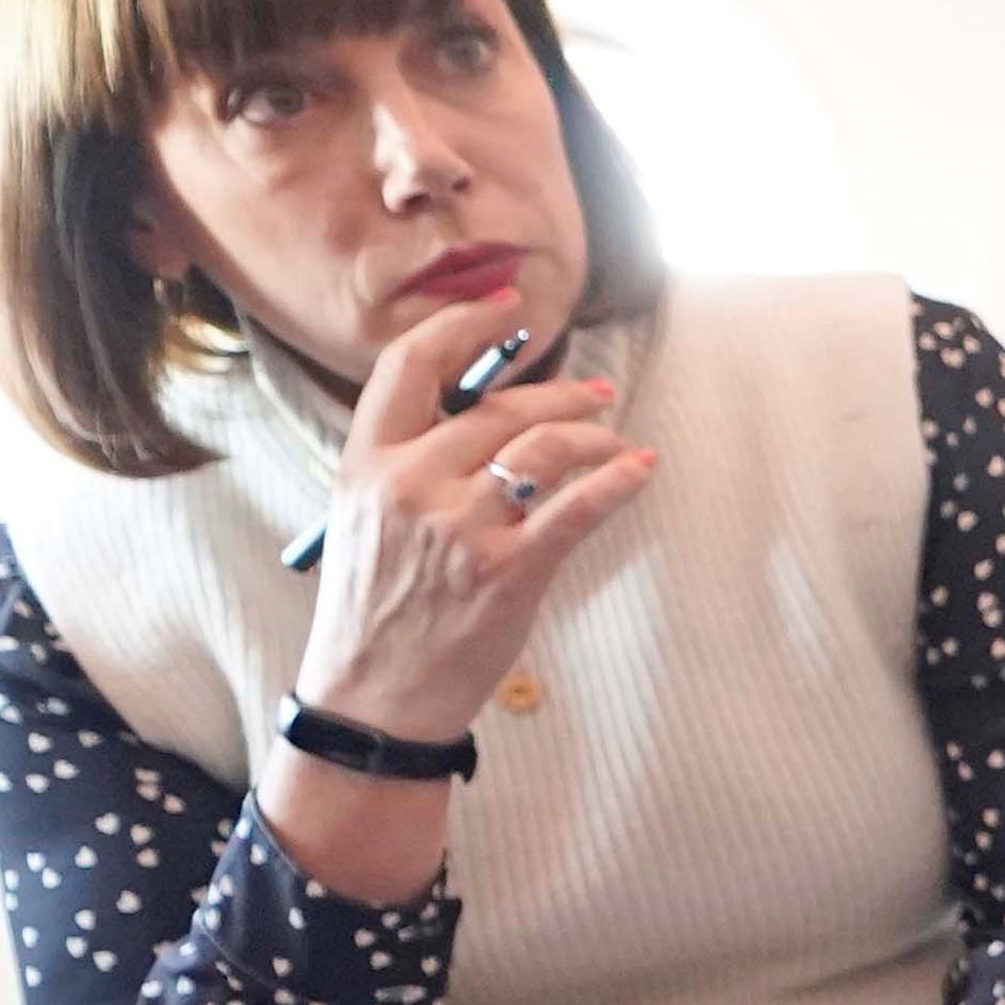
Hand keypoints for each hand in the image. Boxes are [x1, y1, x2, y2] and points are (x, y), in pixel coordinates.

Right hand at [288, 291, 648, 742]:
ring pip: (546, 446)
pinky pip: (578, 507)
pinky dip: (618, 480)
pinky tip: (640, 468)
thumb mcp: (365, 518)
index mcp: (366, 463)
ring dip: (593, 434)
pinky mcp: (508, 570)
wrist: (373, 697)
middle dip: (558, 392)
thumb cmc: (375, 607)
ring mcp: (461, 527)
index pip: (410, 365)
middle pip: (499, 406)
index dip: (463, 324)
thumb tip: (478, 415)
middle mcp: (411, 484)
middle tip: (596, 393)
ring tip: (614, 439)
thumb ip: (408, 462)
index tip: (506, 307)